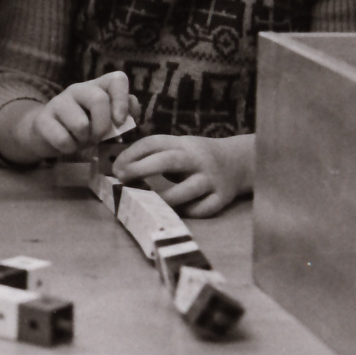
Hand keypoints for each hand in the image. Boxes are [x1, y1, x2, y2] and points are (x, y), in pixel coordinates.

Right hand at [0, 71, 136, 163]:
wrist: (47, 135)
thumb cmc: (83, 127)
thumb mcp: (104, 120)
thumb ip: (121, 114)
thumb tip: (133, 112)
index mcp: (96, 87)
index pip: (117, 79)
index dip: (122, 100)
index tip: (120, 121)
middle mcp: (77, 90)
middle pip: (98, 99)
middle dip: (103, 125)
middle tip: (98, 137)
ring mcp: (58, 102)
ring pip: (80, 123)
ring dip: (84, 139)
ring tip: (80, 140)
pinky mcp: (42, 120)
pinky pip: (63, 139)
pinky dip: (69, 148)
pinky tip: (67, 145)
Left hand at [114, 133, 253, 216]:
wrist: (239, 162)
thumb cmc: (196, 158)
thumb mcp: (178, 148)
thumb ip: (154, 155)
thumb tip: (119, 170)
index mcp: (183, 144)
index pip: (154, 143)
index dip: (132, 154)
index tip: (116, 168)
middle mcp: (197, 159)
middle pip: (168, 161)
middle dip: (142, 169)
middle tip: (122, 179)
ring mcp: (211, 179)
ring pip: (187, 189)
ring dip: (164, 196)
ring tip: (147, 201)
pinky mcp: (223, 197)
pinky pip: (203, 209)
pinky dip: (189, 211)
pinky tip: (178, 211)